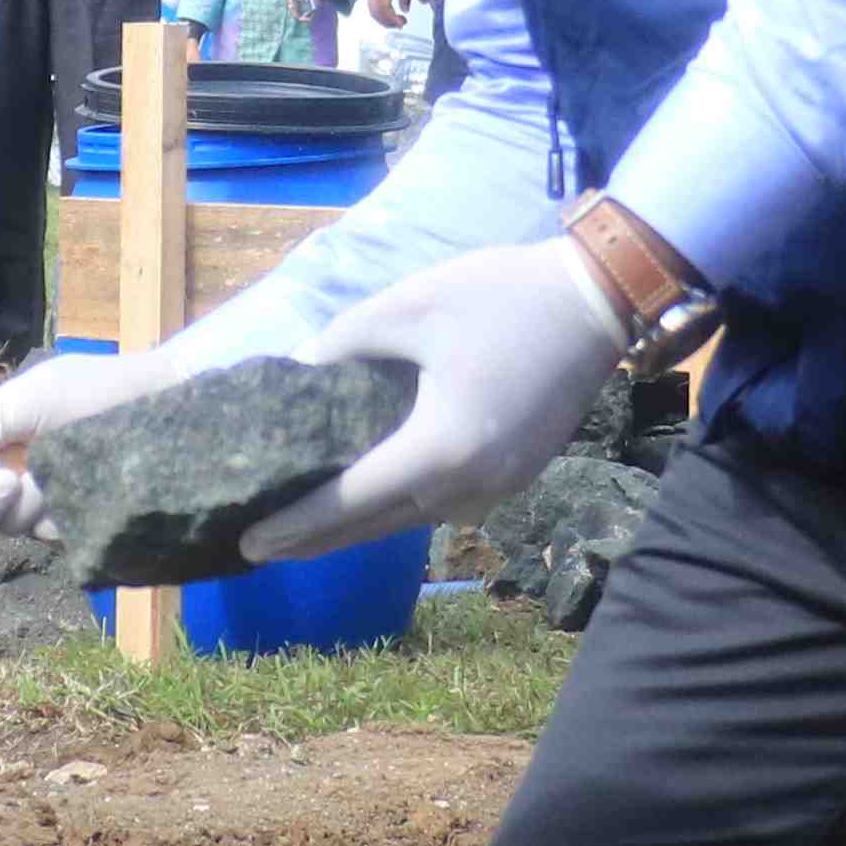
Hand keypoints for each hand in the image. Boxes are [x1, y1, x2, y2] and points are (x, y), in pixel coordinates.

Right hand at [0, 341, 215, 543]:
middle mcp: (14, 479)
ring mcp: (48, 506)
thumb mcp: (29, 401)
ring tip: (58, 477)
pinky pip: (53, 540)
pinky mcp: (82, 528)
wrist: (169, 403)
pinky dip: (60, 519)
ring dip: (27, 507)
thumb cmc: (96, 391)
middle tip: (9, 480)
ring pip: (10, 528)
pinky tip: (84, 495)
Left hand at [246, 238, 632, 561]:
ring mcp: (498, 489)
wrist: (597, 300)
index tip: (248, 543)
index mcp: (440, 449)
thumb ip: (343, 344)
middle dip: (314, 540)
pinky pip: (441, 506)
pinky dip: (397, 509)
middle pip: (376, 526)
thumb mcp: (407, 306)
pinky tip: (368, 501)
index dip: (295, 523)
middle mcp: (469, 487)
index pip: (349, 501)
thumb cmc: (499, 295)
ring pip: (410, 521)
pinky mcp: (515, 478)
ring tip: (301, 532)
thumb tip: (295, 370)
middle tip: (257, 549)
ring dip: (357, 528)